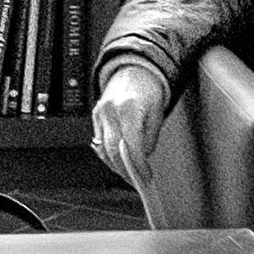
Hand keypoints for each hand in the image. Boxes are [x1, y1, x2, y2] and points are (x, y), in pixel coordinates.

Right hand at [90, 68, 168, 184]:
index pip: (130, 145)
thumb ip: (148, 139)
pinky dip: (108, 155)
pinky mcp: (95, 116)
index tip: (146, 177)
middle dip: (126, 170)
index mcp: (128, 108)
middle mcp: (110, 110)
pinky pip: (99, 142)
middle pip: (113, 150)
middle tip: (137, 182)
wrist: (134, 71)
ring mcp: (100, 112)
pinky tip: (118, 163)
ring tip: (129, 175)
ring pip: (103, 149)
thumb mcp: (157, 115)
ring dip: (116, 166)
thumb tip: (140, 161)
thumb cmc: (149, 93)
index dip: (138, 166)